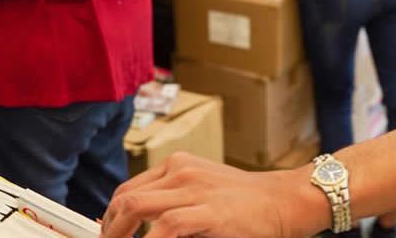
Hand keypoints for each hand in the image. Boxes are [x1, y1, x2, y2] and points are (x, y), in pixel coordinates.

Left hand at [101, 154, 325, 237]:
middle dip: (110, 227)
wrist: (286, 200)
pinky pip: (166, 227)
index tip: (109, 234)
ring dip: (120, 234)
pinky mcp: (209, 211)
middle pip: (126, 198)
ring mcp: (194, 189)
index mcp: (178, 165)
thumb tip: (147, 228)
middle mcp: (181, 171)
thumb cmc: (248, 202)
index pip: (130, 188)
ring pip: (137, 208)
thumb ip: (176, 201)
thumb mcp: (205, 190)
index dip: (113, 215)